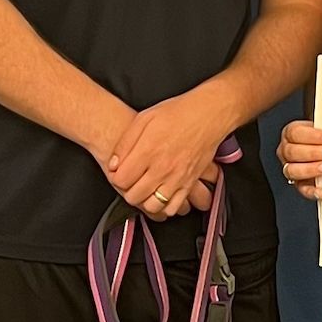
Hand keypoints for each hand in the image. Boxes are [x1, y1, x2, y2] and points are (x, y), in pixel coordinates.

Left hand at [106, 85, 230, 217]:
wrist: (208, 116)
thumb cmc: (177, 113)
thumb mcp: (144, 119)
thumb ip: (125, 144)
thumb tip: (113, 164)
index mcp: (148, 151)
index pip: (121, 180)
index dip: (116, 177)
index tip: (119, 171)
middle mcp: (162, 169)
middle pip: (134, 196)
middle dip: (128, 190)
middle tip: (130, 181)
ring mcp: (177, 178)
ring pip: (153, 207)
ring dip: (145, 201)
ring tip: (144, 189)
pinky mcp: (189, 184)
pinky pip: (174, 208)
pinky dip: (165, 206)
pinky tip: (161, 195)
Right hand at [277, 118, 321, 200]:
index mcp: (291, 134)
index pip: (295, 133)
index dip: (312, 136)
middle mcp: (287, 151)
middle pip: (293, 151)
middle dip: (314, 153)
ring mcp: (291, 168)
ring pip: (293, 170)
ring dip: (311, 169)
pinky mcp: (300, 184)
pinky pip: (301, 189)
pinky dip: (311, 191)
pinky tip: (321, 191)